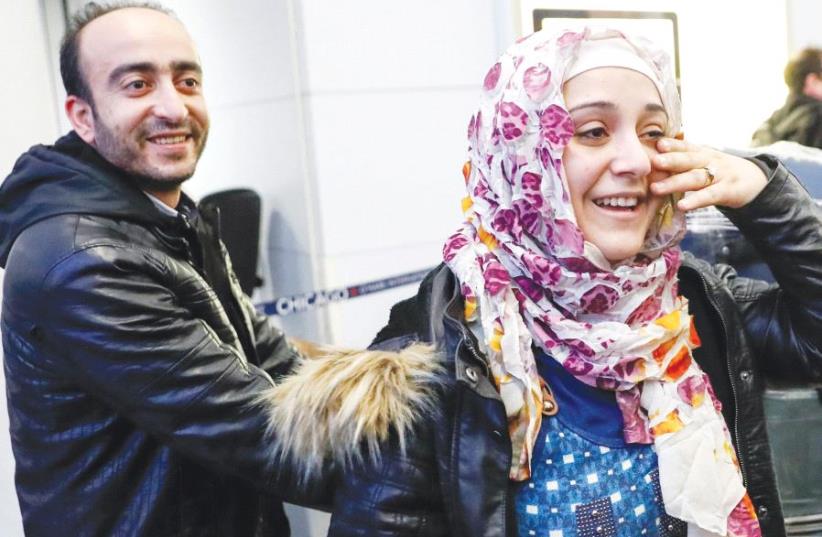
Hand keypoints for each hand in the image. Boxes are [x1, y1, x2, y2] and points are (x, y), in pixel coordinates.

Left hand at [650, 138, 767, 210]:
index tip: (657, 143)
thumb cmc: (720, 171)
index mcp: (703, 153)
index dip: (672, 144)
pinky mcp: (728, 191)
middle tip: (653, 162)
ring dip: (675, 183)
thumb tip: (656, 151)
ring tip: (656, 189)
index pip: (686, 146)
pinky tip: (682, 206)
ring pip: (695, 178)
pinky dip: (695, 201)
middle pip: (689, 160)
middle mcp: (711, 161)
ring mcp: (720, 176)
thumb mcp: (705, 160)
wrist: (755, 180)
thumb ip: (685, 157)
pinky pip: (709, 196)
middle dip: (671, 160)